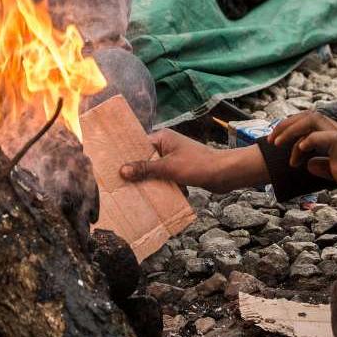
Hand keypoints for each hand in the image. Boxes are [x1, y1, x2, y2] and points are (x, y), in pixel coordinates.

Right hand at [119, 129, 268, 192]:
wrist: (225, 174)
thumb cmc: (198, 165)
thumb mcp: (169, 168)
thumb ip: (146, 169)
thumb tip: (122, 170)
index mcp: (163, 138)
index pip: (138, 144)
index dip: (125, 155)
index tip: (111, 166)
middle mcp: (167, 146)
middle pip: (144, 159)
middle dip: (135, 171)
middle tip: (116, 183)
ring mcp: (174, 159)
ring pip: (154, 171)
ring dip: (147, 182)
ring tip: (129, 193)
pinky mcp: (180, 171)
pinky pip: (164, 178)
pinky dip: (159, 187)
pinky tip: (150, 198)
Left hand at [269, 111, 336, 223]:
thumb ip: (328, 167)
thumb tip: (309, 163)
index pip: (318, 124)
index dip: (296, 129)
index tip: (282, 143)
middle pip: (312, 116)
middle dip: (287, 124)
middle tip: (272, 139)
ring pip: (314, 120)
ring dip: (291, 130)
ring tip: (278, 145)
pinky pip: (324, 137)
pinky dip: (306, 142)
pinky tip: (299, 156)